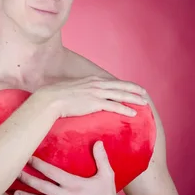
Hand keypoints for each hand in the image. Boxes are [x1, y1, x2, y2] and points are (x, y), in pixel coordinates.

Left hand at [13, 140, 127, 194]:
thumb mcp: (107, 175)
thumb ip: (101, 158)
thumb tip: (98, 142)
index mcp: (74, 184)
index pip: (52, 173)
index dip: (39, 165)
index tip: (29, 158)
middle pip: (42, 187)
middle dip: (27, 179)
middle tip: (15, 172)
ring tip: (15, 192)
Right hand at [32, 76, 147, 118]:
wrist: (50, 99)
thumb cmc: (56, 96)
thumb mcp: (70, 89)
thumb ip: (78, 91)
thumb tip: (78, 97)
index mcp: (91, 80)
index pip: (111, 82)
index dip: (123, 84)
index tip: (131, 87)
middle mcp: (96, 84)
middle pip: (120, 86)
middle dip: (134, 89)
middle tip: (144, 93)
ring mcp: (96, 93)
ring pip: (121, 95)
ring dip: (134, 99)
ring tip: (144, 103)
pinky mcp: (95, 103)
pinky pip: (115, 106)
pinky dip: (126, 109)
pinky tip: (133, 113)